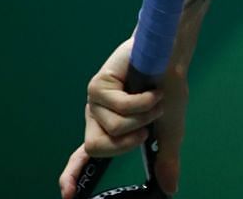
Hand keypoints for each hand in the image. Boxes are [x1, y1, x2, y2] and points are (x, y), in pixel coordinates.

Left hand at [59, 35, 189, 196]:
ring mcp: (96, 101)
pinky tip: (152, 89)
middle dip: (129, 140)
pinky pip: (121, 107)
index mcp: (108, 129)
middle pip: (98, 146)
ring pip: (114, 127)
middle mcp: (97, 117)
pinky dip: (145, 101)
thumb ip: (165, 159)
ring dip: (145, 115)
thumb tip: (171, 190)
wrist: (174, 57)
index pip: (84, 157)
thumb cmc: (169, 89)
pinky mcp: (99, 85)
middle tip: (146, 128)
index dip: (73, 176)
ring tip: (154, 99)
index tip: (69, 195)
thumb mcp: (169, 130)